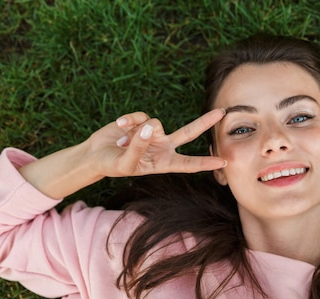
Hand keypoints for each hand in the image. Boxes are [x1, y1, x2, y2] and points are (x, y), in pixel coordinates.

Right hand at [88, 109, 226, 177]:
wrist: (96, 154)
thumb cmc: (112, 165)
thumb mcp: (125, 164)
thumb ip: (138, 148)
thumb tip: (148, 128)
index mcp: (164, 163)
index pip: (188, 164)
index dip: (205, 163)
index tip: (223, 163)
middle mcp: (163, 146)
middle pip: (189, 132)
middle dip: (205, 122)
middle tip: (222, 112)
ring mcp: (153, 133)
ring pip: (155, 124)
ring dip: (137, 132)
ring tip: (122, 143)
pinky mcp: (141, 120)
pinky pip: (140, 116)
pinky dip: (129, 121)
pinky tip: (119, 126)